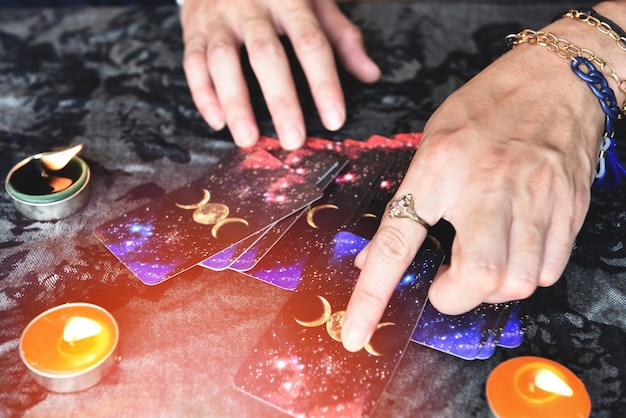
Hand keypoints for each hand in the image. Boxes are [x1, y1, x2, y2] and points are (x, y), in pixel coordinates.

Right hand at [179, 0, 380, 148]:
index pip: (311, 43)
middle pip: (266, 55)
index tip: (334, 119)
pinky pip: (193, 62)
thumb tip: (370, 74)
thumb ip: (341, 36)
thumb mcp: (315, 0)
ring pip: (223, 60)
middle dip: (280, 100)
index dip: (324, 83)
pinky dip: (203, 94)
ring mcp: (218, 16)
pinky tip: (218, 122)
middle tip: (292, 140)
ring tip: (248, 139)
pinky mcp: (193, 28)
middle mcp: (251, 5)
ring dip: (235, 103)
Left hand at [340, 36, 603, 351]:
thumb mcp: (431, 143)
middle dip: (454, 297)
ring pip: (519, 282)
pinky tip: (514, 253)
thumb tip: (376, 257)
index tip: (354, 334)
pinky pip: (550, 270)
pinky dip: (526, 276)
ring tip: (481, 265)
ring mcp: (535, 199)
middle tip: (445, 284)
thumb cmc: (486, 106)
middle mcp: (489, 186)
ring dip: (491, 289)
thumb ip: (408, 201)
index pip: (399, 243)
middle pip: (478, 277)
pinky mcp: (567, 209)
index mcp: (440, 167)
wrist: (555, 79)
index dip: (372, 296)